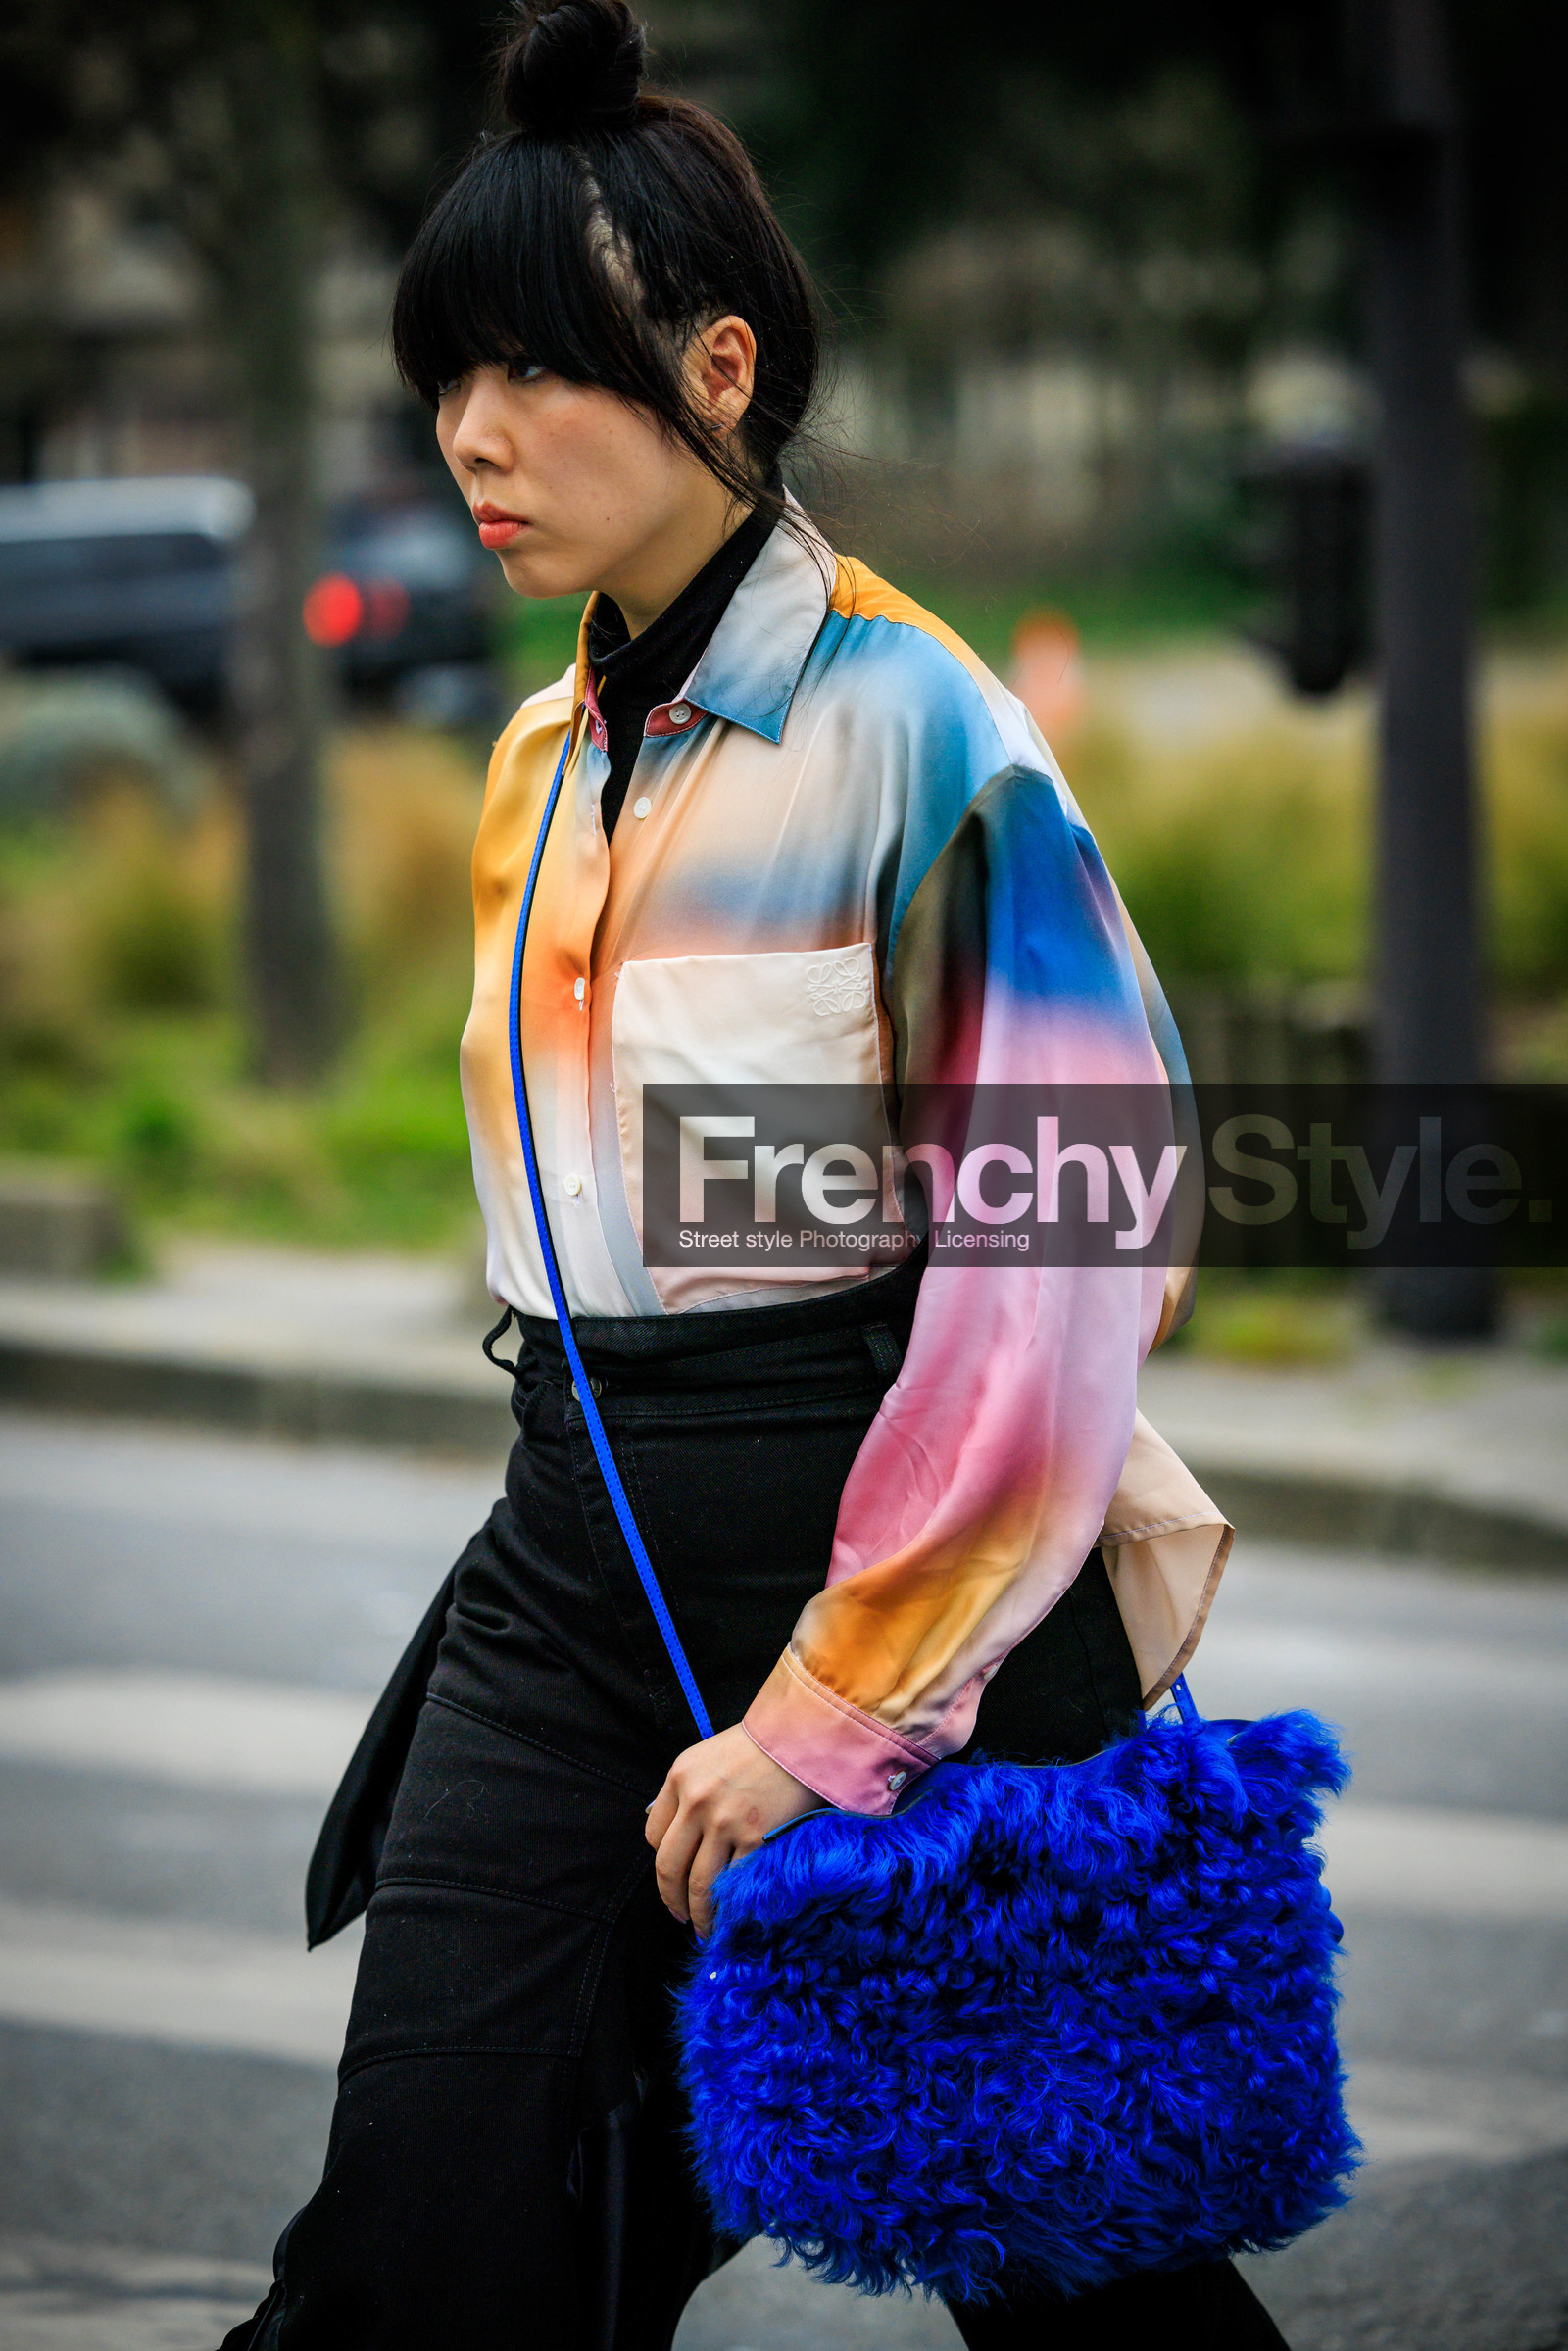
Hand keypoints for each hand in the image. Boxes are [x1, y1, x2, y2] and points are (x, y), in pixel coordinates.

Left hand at [645, 1724, 817, 1937]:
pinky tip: (731, 1916)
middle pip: (669, 1866)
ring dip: (698, 1914)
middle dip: (671, 1899)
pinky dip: (729, 1906)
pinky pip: (734, 1883)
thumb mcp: (705, 1759)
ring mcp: (725, 1822)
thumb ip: (685, 1793)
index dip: (662, 1863)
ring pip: (699, 1884)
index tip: (671, 1878)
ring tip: (703, 1928)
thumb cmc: (756, 1748)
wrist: (801, 1738)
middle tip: (678, 1916)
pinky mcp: (756, 1838)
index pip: (653, 1836)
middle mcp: (696, 1801)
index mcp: (679, 1778)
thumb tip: (670, 1832)